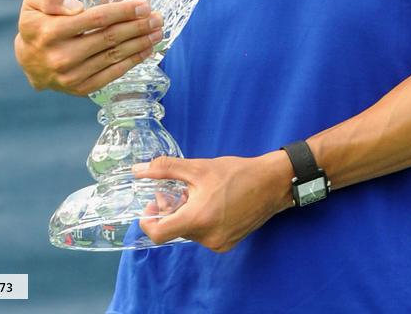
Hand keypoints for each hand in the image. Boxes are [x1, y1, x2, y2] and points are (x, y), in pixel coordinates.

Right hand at [14, 0, 163, 95]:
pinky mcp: (79, 89)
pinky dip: (132, 62)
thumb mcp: (32, 2)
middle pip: (110, 38)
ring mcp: (71, 76)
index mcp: (51, 32)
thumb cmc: (36, 25)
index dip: (123, 12)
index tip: (143, 5)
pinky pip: (111, 74)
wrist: (27, 61)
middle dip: (138, 26)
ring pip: (114, 56)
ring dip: (140, 43)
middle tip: (158, 17)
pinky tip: (146, 50)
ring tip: (158, 32)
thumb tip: (77, 6)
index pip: (96, 19)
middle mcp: (62, 56)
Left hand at [134, 152, 293, 251]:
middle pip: (174, 230)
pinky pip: (204, 235)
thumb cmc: (236, 173)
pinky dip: (199, 222)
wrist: (271, 184)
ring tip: (195, 194)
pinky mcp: (228, 243)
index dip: (147, 221)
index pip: (159, 234)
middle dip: (169, 211)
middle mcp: (207, 238)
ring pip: (189, 232)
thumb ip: (166, 169)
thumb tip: (138, 169)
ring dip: (185, 215)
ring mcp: (218, 243)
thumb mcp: (198, 167)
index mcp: (197, 220)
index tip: (150, 206)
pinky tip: (210, 203)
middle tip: (173, 191)